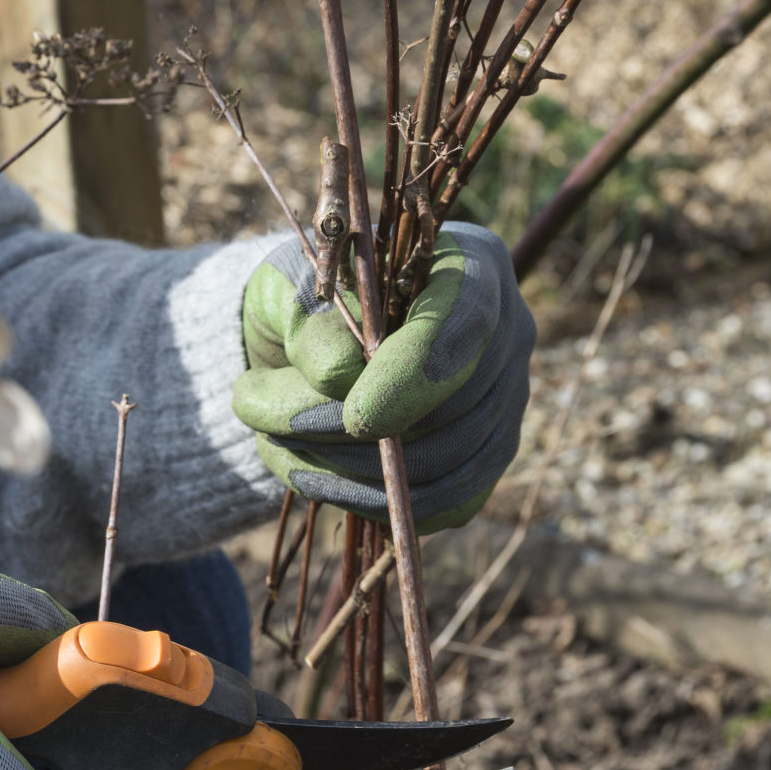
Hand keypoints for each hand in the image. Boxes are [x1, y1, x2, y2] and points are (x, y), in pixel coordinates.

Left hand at [233, 223, 534, 530]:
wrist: (303, 343)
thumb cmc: (304, 298)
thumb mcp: (291, 291)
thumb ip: (315, 326)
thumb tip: (341, 379)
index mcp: (470, 265)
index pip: (468, 318)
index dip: (418, 373)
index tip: (355, 418)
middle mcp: (507, 334)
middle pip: (459, 405)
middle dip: (356, 432)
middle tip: (263, 419)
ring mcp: (504, 402)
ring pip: (449, 465)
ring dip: (352, 472)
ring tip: (272, 446)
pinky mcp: (484, 459)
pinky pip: (447, 504)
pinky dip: (372, 502)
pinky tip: (309, 478)